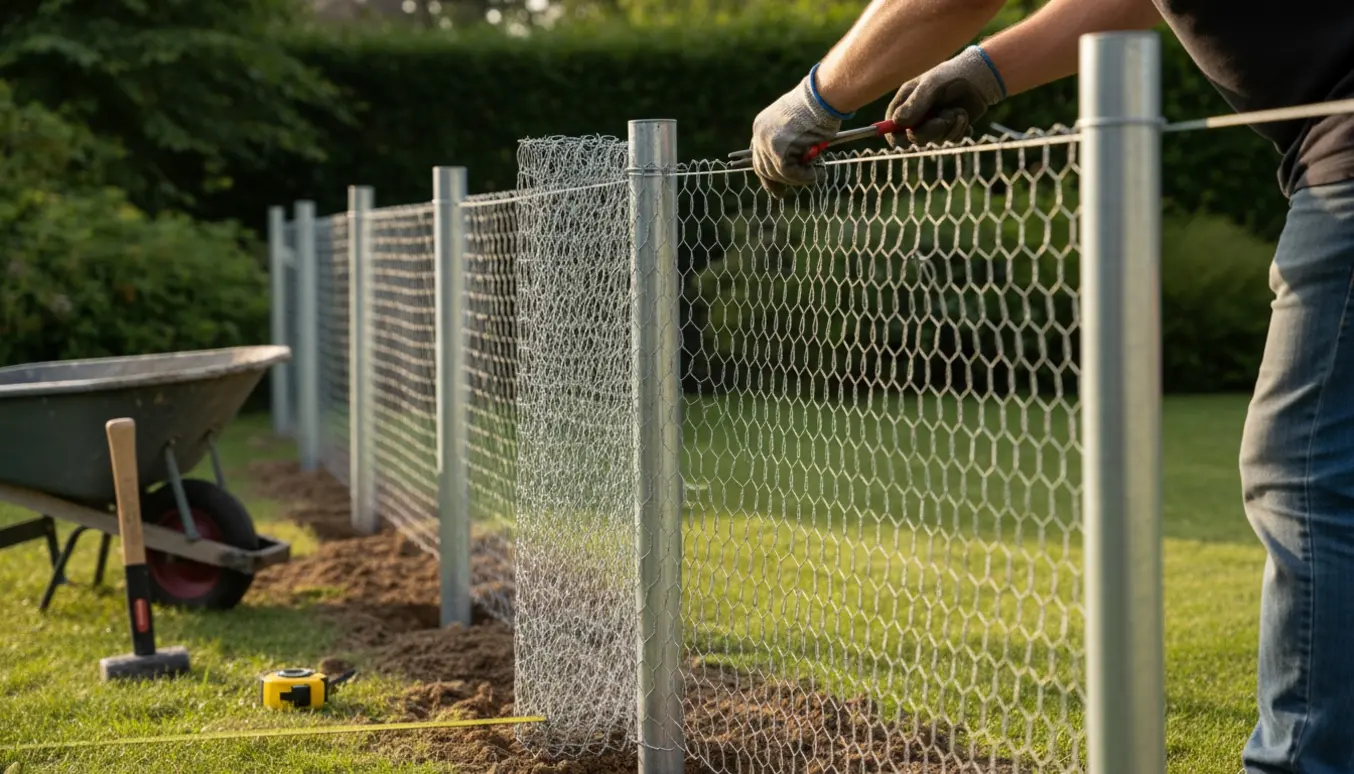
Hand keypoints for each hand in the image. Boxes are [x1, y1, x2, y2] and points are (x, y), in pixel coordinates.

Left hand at [747, 68, 844, 196]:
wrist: (823, 96)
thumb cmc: (818, 106)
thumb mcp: (798, 124)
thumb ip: (790, 142)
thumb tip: (799, 164)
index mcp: (761, 126)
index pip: (758, 155)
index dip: (766, 173)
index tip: (774, 187)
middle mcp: (759, 134)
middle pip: (763, 167)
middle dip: (776, 182)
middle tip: (784, 194)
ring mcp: (767, 143)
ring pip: (778, 173)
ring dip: (797, 179)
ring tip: (817, 175)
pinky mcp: (778, 151)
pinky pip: (789, 172)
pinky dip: (805, 177)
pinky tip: (818, 174)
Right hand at [885, 45, 1006, 147]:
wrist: (981, 77)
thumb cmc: (952, 76)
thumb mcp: (931, 85)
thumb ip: (915, 104)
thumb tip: (897, 122)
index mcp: (905, 103)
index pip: (892, 128)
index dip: (897, 136)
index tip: (909, 137)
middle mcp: (918, 116)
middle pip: (913, 139)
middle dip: (930, 131)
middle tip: (945, 119)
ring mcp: (934, 124)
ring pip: (935, 141)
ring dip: (950, 128)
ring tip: (959, 111)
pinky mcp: (950, 129)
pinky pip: (952, 140)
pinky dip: (960, 130)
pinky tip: (965, 117)